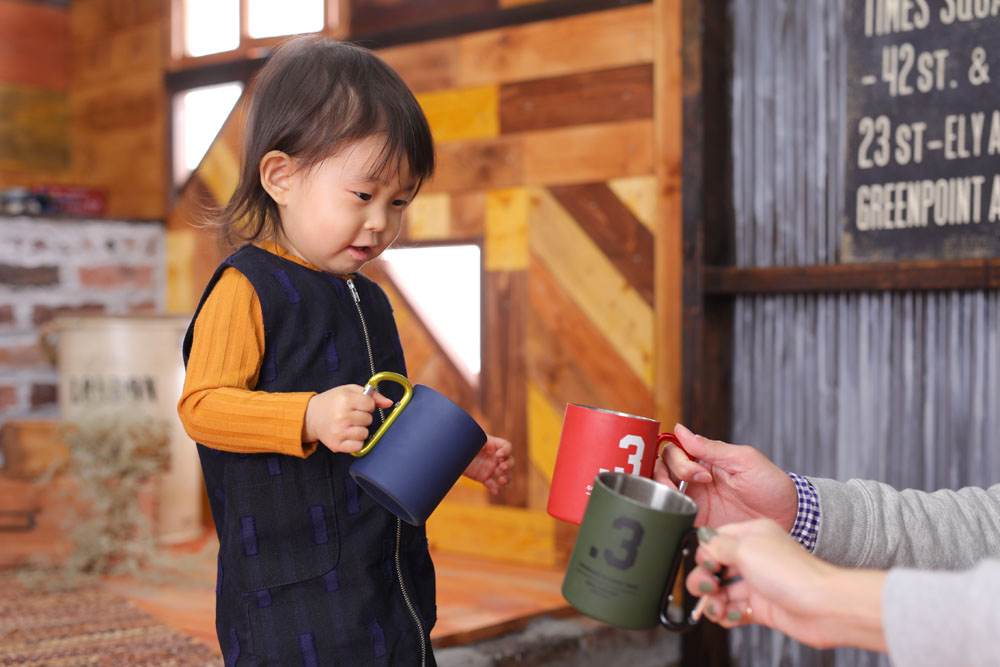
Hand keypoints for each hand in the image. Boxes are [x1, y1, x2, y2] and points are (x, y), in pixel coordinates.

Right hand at [303, 384, 392, 453]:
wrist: (310, 416)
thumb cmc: (332, 402)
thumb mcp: (349, 391)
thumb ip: (372, 395)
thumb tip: (389, 403)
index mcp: (345, 399)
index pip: (370, 404)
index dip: (367, 405)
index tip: (358, 405)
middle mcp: (341, 415)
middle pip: (368, 419)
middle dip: (363, 417)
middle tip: (350, 415)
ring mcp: (339, 431)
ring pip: (365, 433)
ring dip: (360, 430)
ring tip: (348, 425)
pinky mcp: (337, 444)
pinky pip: (358, 446)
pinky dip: (356, 442)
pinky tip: (347, 435)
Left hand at [463, 434, 513, 494]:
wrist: (452, 455)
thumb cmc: (462, 443)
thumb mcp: (470, 439)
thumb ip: (475, 436)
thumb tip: (475, 433)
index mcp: (493, 444)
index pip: (506, 446)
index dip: (506, 451)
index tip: (498, 455)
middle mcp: (494, 457)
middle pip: (509, 461)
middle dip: (509, 465)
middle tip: (502, 467)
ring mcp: (490, 468)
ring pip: (505, 474)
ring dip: (506, 478)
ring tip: (502, 481)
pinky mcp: (484, 477)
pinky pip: (492, 484)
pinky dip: (495, 488)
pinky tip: (496, 491)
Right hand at [653, 424, 797, 531]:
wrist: (789, 519)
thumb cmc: (771, 485)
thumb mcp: (745, 460)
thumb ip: (711, 447)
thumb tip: (680, 429)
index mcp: (705, 460)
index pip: (673, 451)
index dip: (678, 460)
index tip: (701, 473)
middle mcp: (695, 479)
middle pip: (660, 470)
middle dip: (665, 475)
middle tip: (690, 485)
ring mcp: (695, 502)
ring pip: (660, 493)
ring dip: (662, 494)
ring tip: (681, 503)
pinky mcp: (698, 523)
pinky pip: (673, 518)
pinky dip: (668, 517)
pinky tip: (679, 519)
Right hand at [687, 519, 886, 651]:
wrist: (824, 606)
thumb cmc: (791, 573)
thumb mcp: (745, 548)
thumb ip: (717, 544)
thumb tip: (701, 538)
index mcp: (752, 535)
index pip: (716, 539)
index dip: (705, 553)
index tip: (706, 564)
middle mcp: (755, 557)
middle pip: (716, 566)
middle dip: (704, 579)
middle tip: (707, 588)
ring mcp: (759, 583)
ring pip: (723, 591)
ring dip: (713, 601)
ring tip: (716, 608)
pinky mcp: (763, 606)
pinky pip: (734, 610)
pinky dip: (726, 615)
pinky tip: (728, 616)